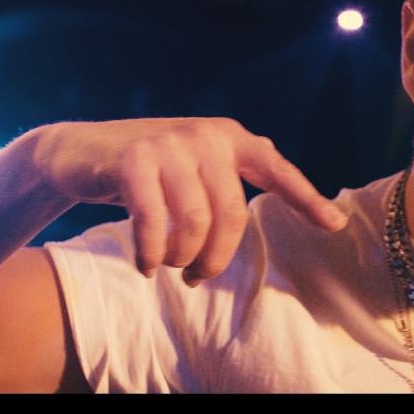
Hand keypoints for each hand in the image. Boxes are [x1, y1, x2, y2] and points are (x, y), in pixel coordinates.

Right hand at [32, 117, 348, 285]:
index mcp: (229, 138)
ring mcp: (168, 144)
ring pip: (194, 222)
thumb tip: (261, 216)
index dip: (307, 199)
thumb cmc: (149, 173)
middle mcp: (205, 136)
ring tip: (169, 266)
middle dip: (216, 256)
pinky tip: (146, 264)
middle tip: (198, 277)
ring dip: (182, 257)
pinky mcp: (133, 160)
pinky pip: (154, 223)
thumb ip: (230, 181)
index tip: (336, 225)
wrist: (78, 154)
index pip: (276, 169)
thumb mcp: (196, 168)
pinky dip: (152, 252)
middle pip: (232, 214)